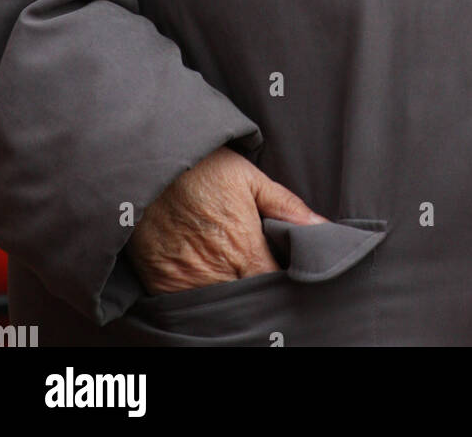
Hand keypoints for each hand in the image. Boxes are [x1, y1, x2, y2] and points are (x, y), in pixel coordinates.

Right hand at [126, 145, 326, 295]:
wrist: (150, 164)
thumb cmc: (204, 168)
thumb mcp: (250, 178)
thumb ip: (287, 207)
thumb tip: (322, 227)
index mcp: (246, 249)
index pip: (276, 285)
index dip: (284, 284)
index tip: (286, 276)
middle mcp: (218, 273)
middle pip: (249, 300)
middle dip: (259, 294)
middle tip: (260, 280)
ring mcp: (188, 283)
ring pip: (220, 307)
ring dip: (230, 298)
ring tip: (234, 281)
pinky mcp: (162, 286)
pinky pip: (187, 307)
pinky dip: (199, 301)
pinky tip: (207, 285)